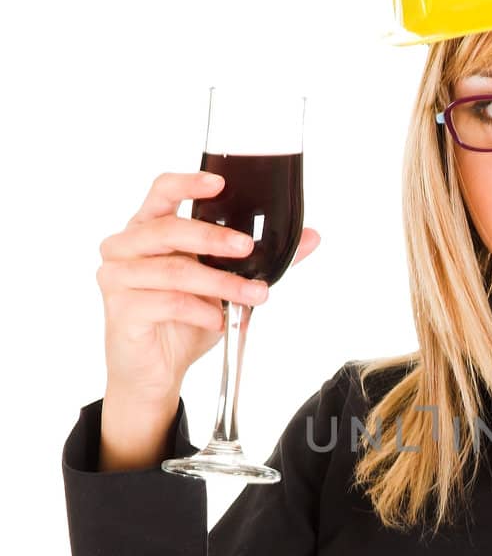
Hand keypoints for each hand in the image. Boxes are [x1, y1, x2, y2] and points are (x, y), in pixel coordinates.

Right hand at [97, 170, 320, 406]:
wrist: (155, 371)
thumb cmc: (183, 322)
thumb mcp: (224, 284)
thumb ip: (258, 258)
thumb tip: (309, 238)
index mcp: (146, 229)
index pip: (161, 191)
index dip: (188, 183)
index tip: (220, 184)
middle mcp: (125, 247)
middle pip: (170, 229)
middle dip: (215, 238)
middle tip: (248, 247)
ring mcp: (117, 277)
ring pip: (175, 270)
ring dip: (221, 283)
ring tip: (253, 295)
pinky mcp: (121, 309)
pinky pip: (168, 302)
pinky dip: (201, 311)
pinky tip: (218, 321)